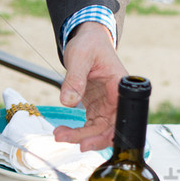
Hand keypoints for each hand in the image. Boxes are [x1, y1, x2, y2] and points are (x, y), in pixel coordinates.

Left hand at [52, 21, 126, 150]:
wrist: (88, 39)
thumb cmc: (90, 44)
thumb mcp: (80, 57)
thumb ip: (75, 79)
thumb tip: (68, 101)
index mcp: (120, 87)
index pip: (120, 117)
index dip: (107, 134)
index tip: (88, 142)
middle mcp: (117, 99)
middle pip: (109, 128)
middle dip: (89, 138)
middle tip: (65, 138)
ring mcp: (107, 104)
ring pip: (98, 130)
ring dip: (80, 136)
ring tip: (59, 134)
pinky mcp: (97, 107)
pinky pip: (90, 125)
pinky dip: (78, 131)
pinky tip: (63, 131)